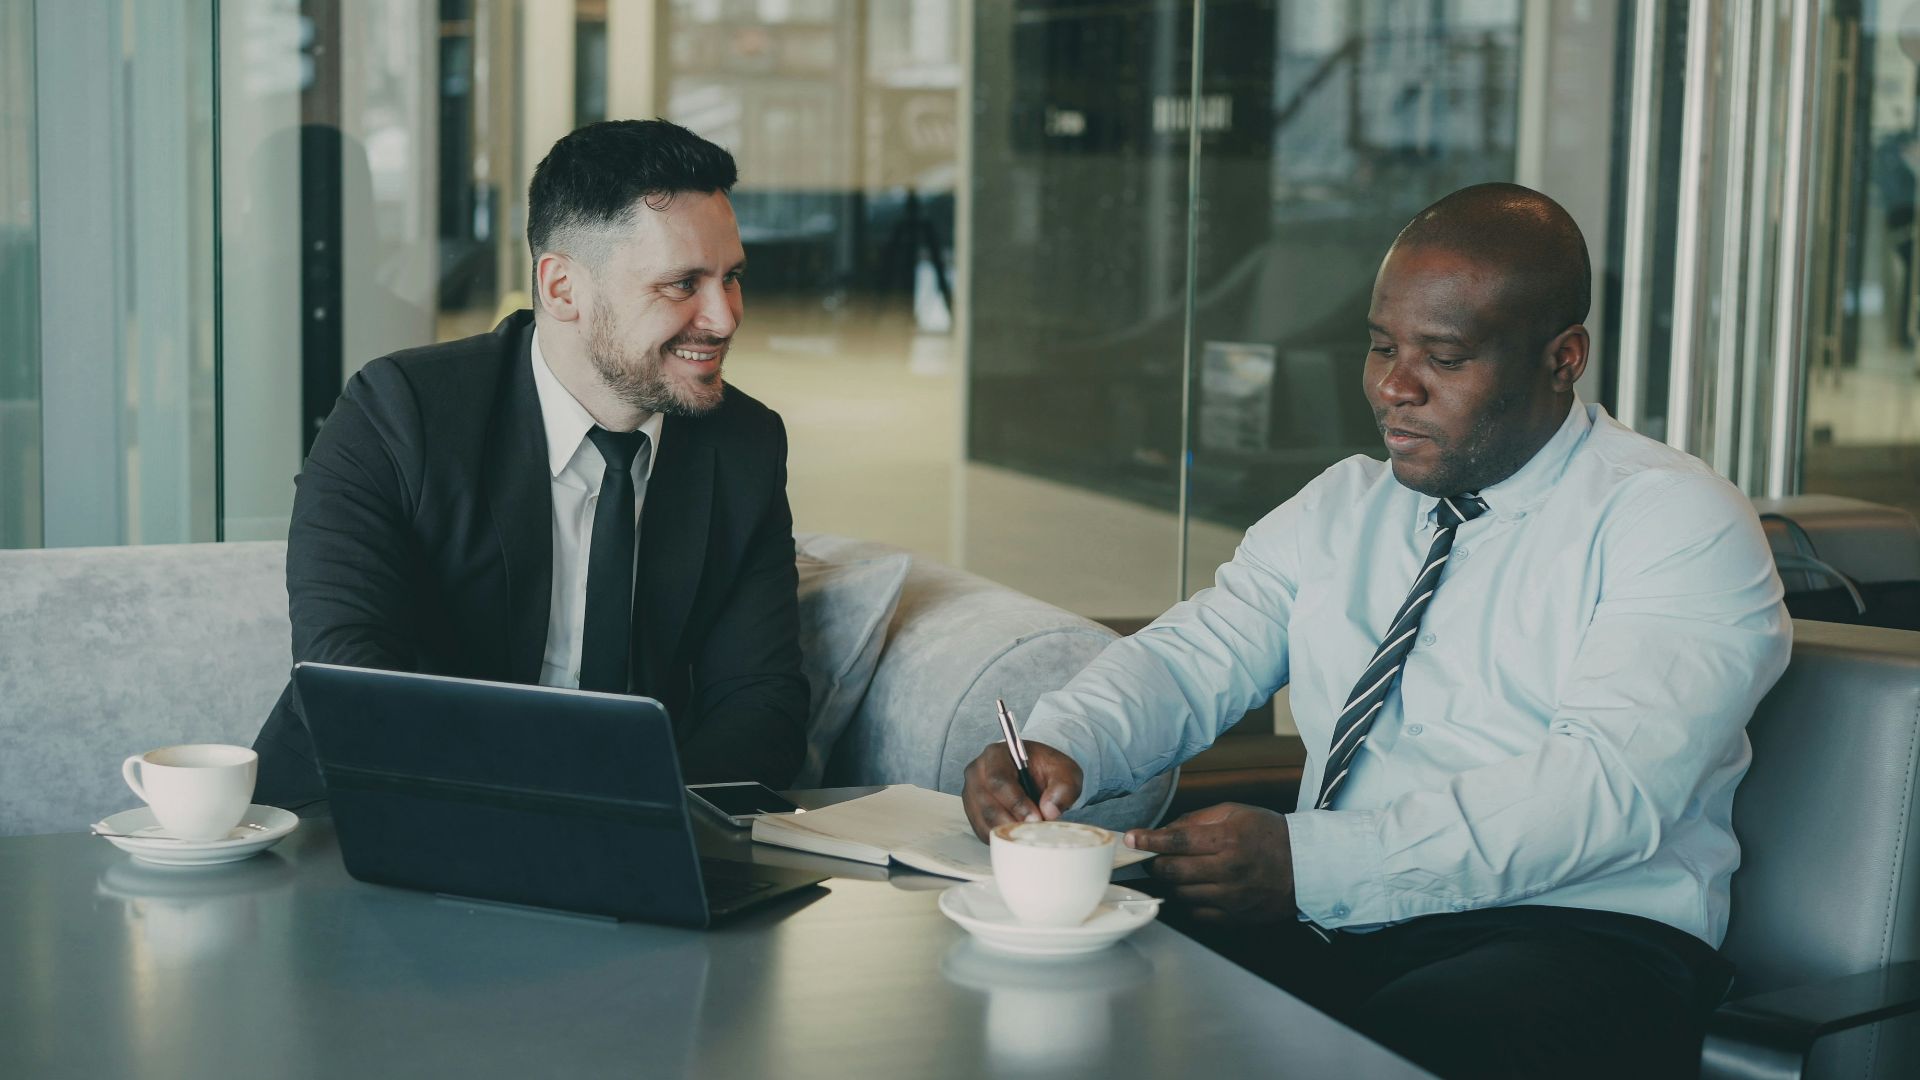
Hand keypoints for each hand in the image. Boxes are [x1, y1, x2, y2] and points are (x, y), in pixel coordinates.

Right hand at [962, 740, 1081, 840]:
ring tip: (1030, 833)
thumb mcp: (1065, 772)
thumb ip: (1063, 788)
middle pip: (988, 805)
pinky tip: (1019, 835)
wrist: (1035, 774)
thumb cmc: (1047, 770)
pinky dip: (1002, 838)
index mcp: (996, 754)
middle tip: (1035, 831)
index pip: (999, 780)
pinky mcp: (973, 812)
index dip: (1017, 802)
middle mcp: (977, 772)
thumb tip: (1049, 811)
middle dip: (1013, 822)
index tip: (1036, 818)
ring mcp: (971, 794)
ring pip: (984, 821)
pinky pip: (983, 832)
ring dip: (1008, 832)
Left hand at [1126, 803, 1295, 923]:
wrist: (1306, 866)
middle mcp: (1228, 870)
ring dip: (1171, 882)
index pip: (1177, 841)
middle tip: (1151, 856)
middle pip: (1173, 872)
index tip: (1131, 838)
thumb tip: (1165, 830)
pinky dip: (1188, 901)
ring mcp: (1232, 897)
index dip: (1149, 840)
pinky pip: (1197, 914)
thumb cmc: (1270, 834)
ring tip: (1177, 870)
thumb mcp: (1235, 813)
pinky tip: (1195, 888)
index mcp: (1228, 840)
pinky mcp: (1235, 917)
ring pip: (1181, 894)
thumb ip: (1197, 820)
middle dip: (1155, 863)